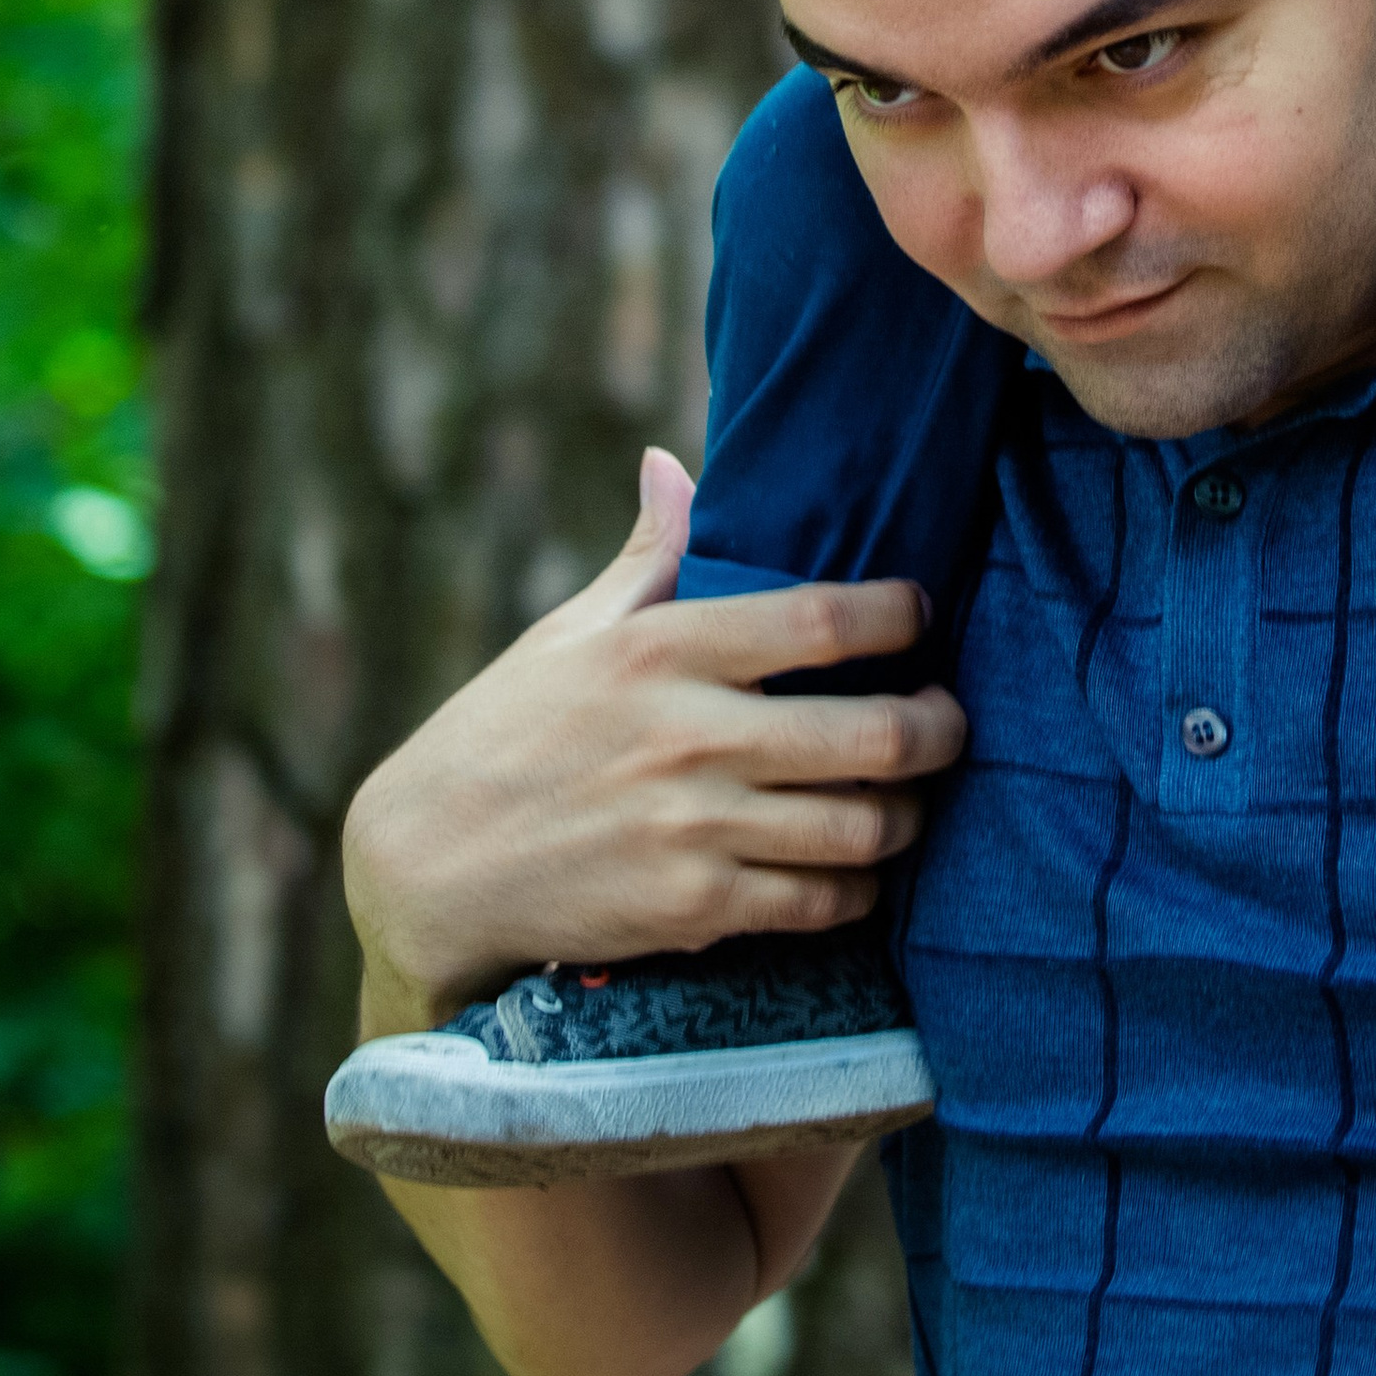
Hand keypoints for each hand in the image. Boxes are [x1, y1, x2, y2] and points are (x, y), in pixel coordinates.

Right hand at [343, 447, 965, 1032]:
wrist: (424, 870)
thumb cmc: (501, 735)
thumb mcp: (566, 635)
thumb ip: (643, 558)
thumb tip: (671, 464)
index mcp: (662, 651)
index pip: (822, 619)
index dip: (898, 614)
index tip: (922, 614)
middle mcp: (689, 736)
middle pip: (873, 733)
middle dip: (939, 728)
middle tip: (952, 721)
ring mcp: (694, 828)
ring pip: (862, 828)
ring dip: (908, 816)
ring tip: (911, 799)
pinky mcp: (692, 910)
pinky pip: (818, 902)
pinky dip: (857, 889)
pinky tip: (856, 870)